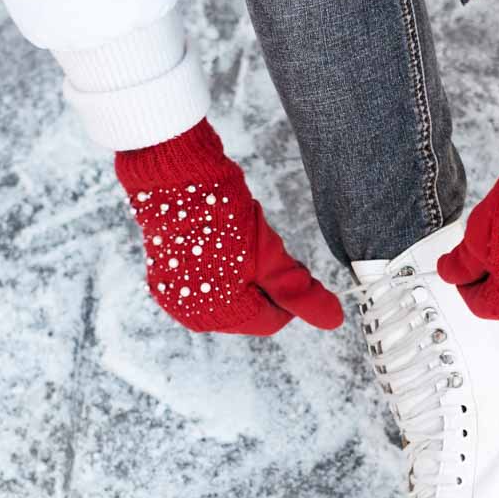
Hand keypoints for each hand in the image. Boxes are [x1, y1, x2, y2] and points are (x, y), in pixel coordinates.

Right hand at [115, 120, 343, 334]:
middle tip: (265, 250)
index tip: (290, 265)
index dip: (288, 295)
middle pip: (248, 312)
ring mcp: (174, 296)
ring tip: (239, 243)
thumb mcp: (269, 254)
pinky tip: (219, 243)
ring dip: (242, 277)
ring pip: (228, 297)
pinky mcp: (164, 278)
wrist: (173, 176)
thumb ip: (298, 291)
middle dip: (263, 285)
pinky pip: (204, 284)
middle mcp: (193, 314)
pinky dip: (218, 269)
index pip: (271, 321)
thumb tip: (334, 320)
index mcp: (220, 314)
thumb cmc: (222, 213)